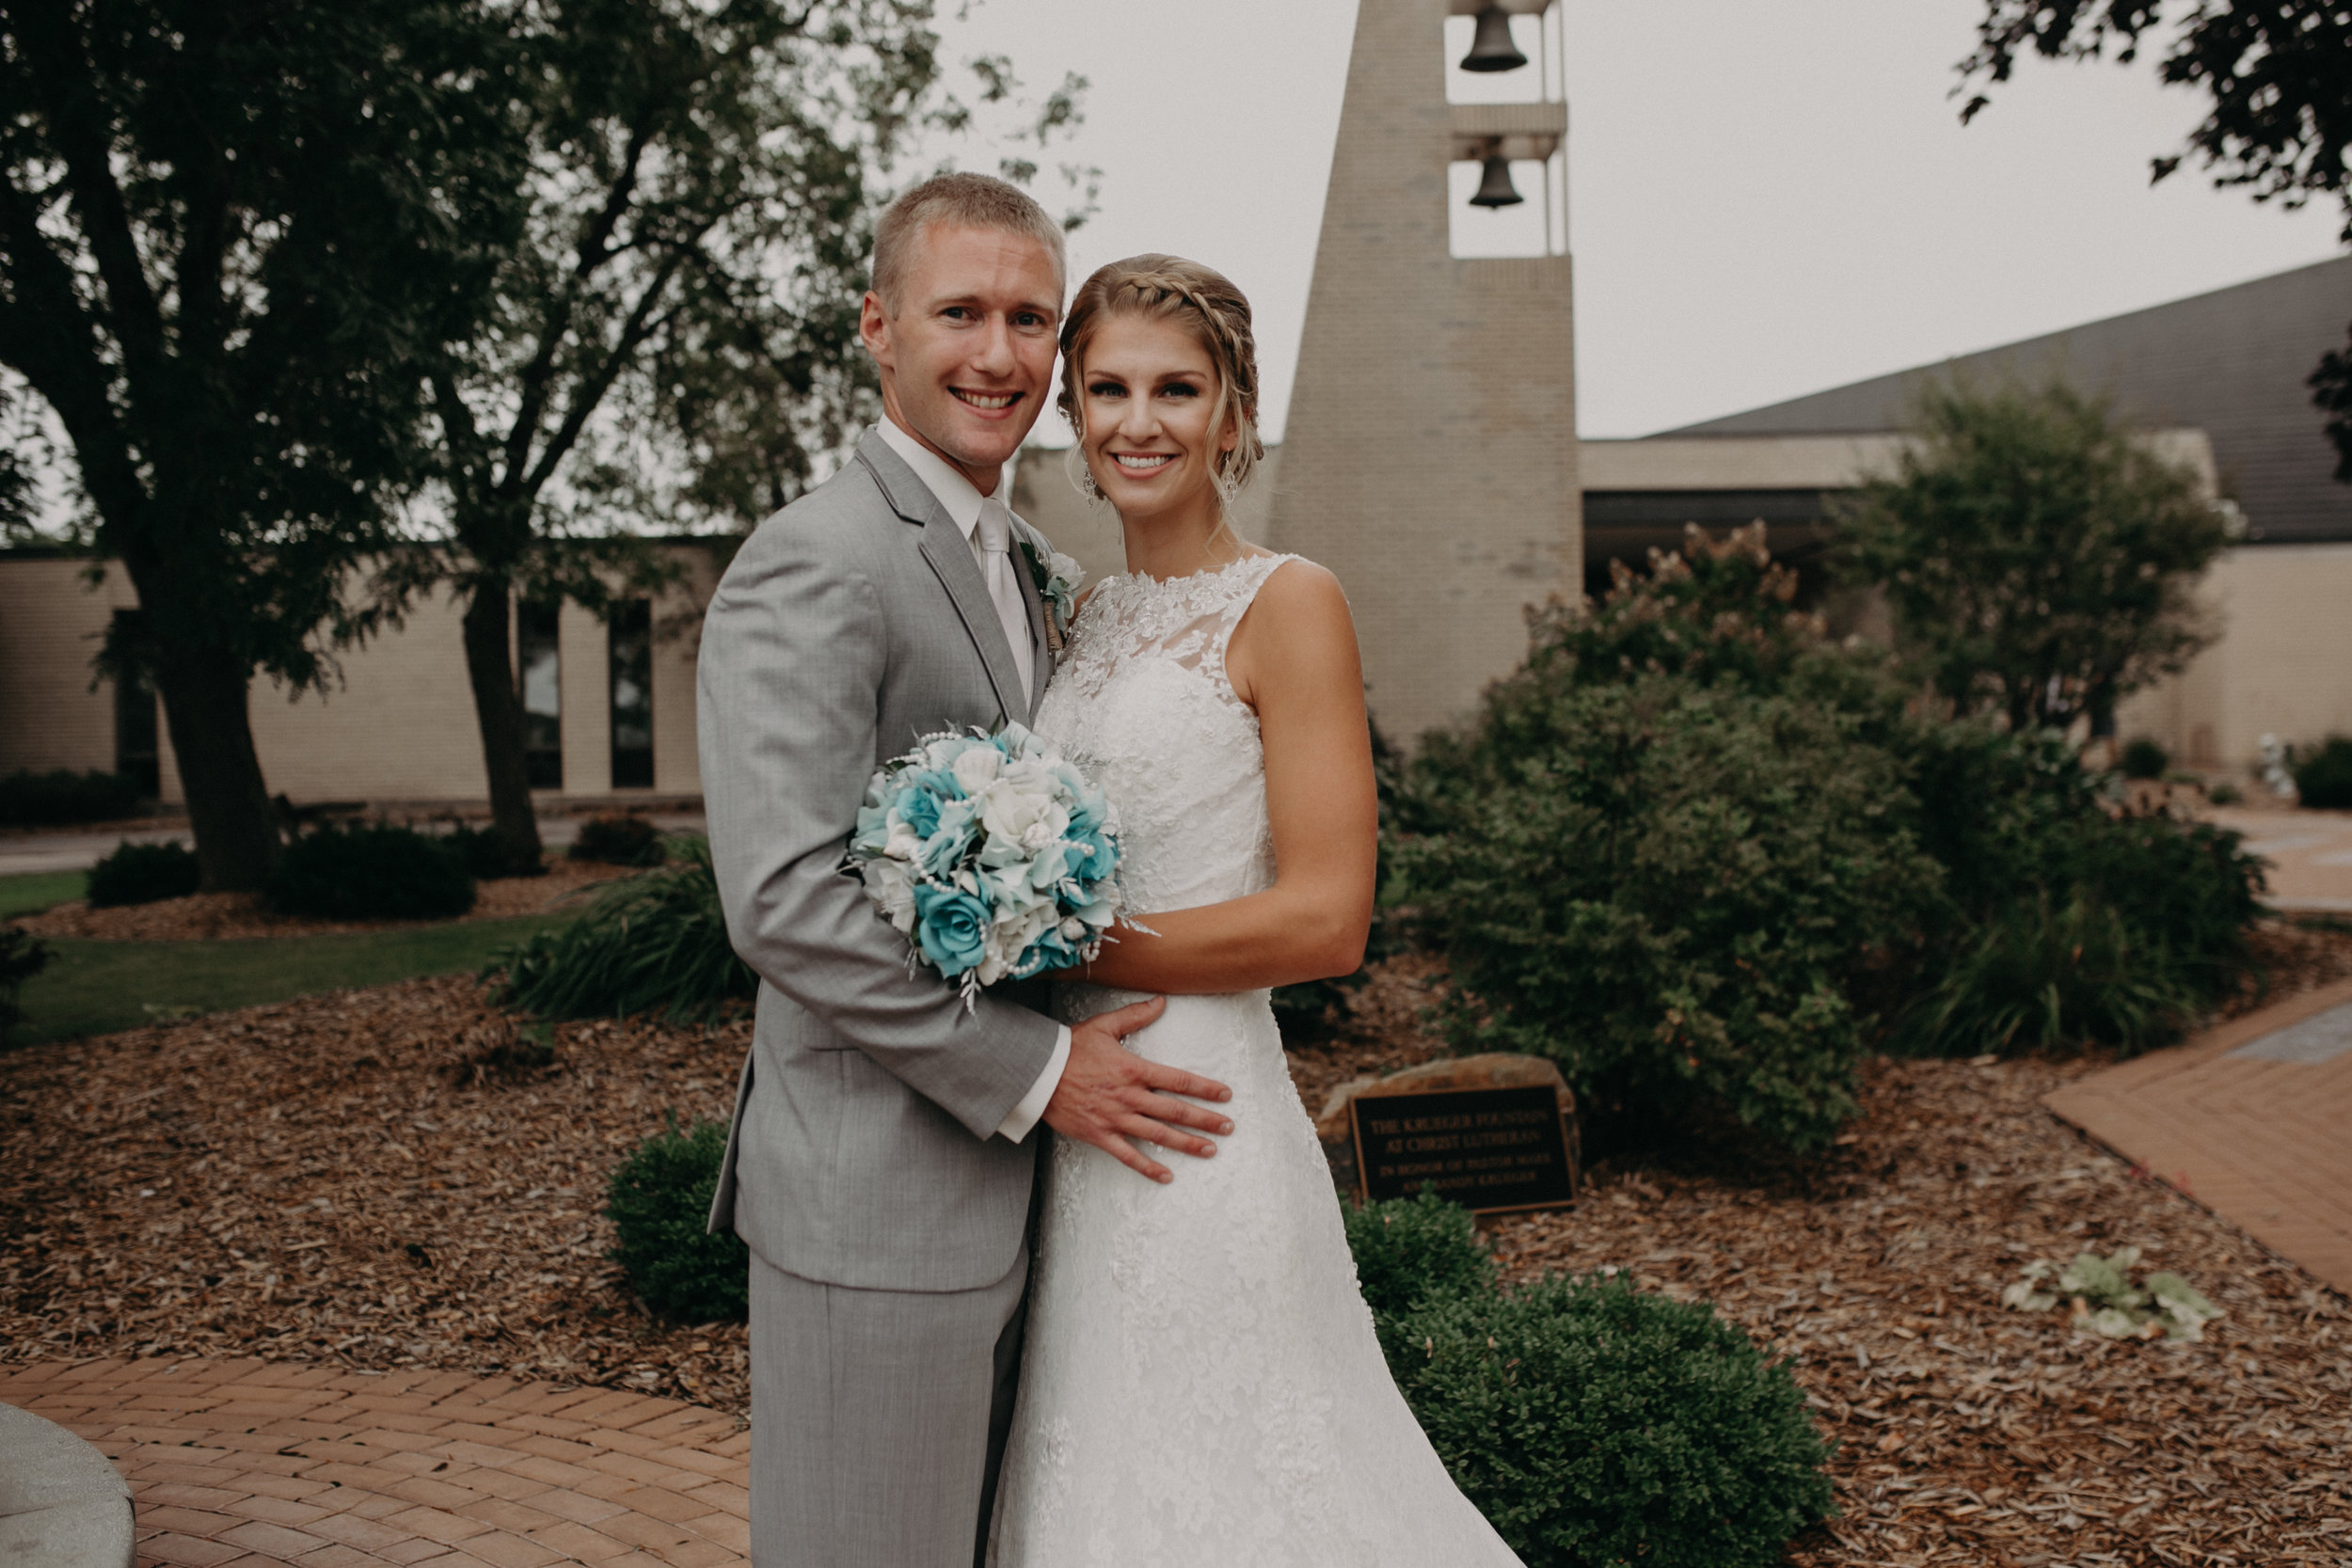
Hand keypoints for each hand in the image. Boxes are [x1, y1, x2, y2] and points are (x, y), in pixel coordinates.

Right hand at [1040, 996, 1233, 1183]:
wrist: (1037, 1072)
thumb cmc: (1070, 1048)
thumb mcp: (1104, 1025)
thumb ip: (1136, 1016)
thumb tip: (1161, 1001)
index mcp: (1134, 1069)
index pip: (1178, 1080)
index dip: (1205, 1088)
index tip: (1225, 1095)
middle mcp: (1129, 1096)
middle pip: (1175, 1111)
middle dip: (1205, 1120)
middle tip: (1228, 1127)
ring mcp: (1115, 1118)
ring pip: (1158, 1135)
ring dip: (1187, 1144)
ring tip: (1210, 1150)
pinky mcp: (1100, 1135)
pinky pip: (1128, 1155)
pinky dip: (1148, 1168)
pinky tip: (1167, 1176)